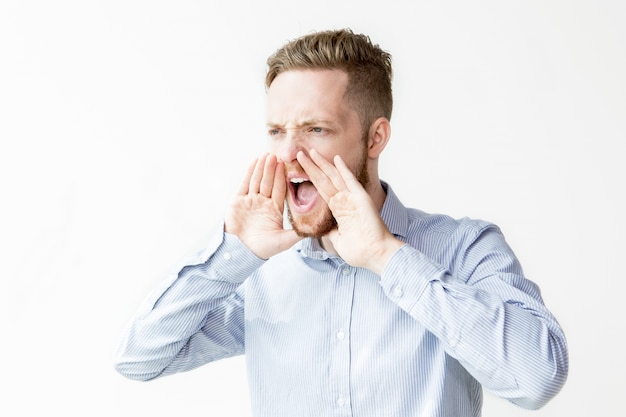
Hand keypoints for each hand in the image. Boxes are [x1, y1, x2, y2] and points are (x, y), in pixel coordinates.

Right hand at [225, 154, 301, 258]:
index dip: (282, 177)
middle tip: (276, 155)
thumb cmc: (262, 248)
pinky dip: (249, 173)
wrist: (240, 251)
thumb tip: (315, 229)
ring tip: (266, 155)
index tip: (286, 165)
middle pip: (269, 182)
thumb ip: (297, 233)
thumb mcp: (284, 240)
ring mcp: (250, 200)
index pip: (280, 189)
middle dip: (272, 169)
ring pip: (257, 180)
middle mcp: (263, 203)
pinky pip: (244, 184)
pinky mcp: (238, 200)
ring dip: (262, 168)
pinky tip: (254, 162)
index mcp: (274, 210)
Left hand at [297, 149, 403, 273]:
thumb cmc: (360, 251)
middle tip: (300, 154)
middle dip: (312, 167)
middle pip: (324, 180)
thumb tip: (320, 229)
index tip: (299, 169)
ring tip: (311, 152)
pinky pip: (350, 181)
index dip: (311, 178)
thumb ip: (330, 231)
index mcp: (339, 210)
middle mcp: (345, 201)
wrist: (375, 256)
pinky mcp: (361, 199)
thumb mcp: (338, 239)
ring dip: (322, 164)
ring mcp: (352, 199)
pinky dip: (343, 169)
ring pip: (334, 177)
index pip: (321, 190)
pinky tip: (336, 158)